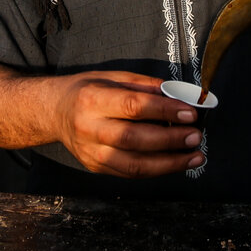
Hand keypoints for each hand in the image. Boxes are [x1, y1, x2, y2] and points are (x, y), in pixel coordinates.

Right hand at [52, 70, 204, 177]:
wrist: (54, 112)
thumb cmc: (87, 90)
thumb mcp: (113, 77)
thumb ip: (146, 86)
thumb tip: (180, 96)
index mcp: (93, 99)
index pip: (133, 106)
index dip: (164, 111)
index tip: (190, 113)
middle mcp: (89, 128)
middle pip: (135, 139)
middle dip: (171, 139)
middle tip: (196, 136)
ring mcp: (91, 152)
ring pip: (134, 164)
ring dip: (169, 163)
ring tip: (195, 156)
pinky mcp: (96, 167)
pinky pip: (130, 174)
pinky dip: (157, 170)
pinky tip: (175, 162)